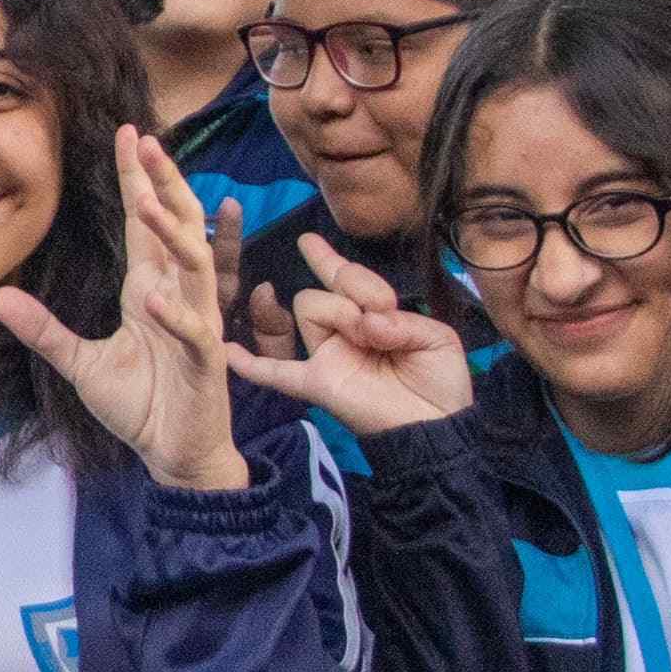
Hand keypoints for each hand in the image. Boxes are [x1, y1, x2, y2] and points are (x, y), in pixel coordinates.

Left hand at [0, 129, 247, 491]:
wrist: (174, 453)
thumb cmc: (139, 404)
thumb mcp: (79, 362)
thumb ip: (42, 328)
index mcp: (150, 289)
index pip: (145, 223)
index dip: (139, 179)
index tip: (130, 134)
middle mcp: (177, 297)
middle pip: (177, 226)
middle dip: (164, 183)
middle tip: (147, 140)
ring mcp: (195, 326)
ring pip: (194, 267)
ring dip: (173, 235)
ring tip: (148, 203)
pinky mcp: (204, 363)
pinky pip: (195, 332)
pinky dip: (177, 315)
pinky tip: (154, 299)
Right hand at [227, 231, 473, 435]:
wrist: (438, 427)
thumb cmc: (441, 382)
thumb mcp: (437, 338)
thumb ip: (403, 321)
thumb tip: (366, 323)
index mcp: (371, 317)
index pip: (343, 278)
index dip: (332, 260)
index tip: (310, 244)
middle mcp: (344, 332)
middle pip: (324, 289)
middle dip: (354, 287)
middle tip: (379, 312)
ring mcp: (328, 356)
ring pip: (309, 308)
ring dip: (338, 310)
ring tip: (366, 335)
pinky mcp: (319, 383)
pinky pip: (279, 372)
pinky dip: (252, 365)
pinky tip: (229, 352)